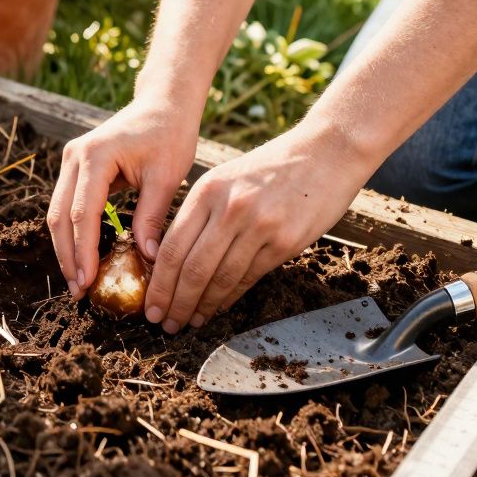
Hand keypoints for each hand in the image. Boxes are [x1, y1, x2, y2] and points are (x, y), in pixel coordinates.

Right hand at [47, 99, 200, 297]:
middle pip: (59, 216)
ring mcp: (71, 160)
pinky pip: (67, 205)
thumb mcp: (166, 177)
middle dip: (67, 256)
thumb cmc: (169, 134)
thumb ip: (152, 217)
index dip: (83, 251)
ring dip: (66, 248)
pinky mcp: (76, 167)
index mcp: (96, 156)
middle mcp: (75, 156)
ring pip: (57, 212)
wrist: (163, 103)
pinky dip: (72, 233)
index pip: (82, 213)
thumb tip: (147, 259)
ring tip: (78, 281)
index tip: (87, 282)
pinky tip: (83, 257)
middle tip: (79, 291)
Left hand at [143, 121, 373, 332]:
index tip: (150, 305)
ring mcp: (259, 226)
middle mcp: (229, 208)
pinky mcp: (285, 242)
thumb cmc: (272, 166)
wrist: (326, 152)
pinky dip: (230, 297)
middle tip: (165, 324)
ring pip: (220, 279)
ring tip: (190, 322)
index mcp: (207, 191)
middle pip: (192, 269)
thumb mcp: (226, 178)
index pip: (172, 247)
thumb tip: (173, 257)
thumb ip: (201, 213)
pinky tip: (218, 308)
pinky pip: (249, 277)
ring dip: (202, 306)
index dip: (158, 284)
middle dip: (175, 303)